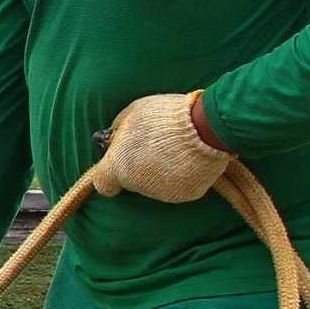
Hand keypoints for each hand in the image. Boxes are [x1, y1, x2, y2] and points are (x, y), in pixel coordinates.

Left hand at [94, 92, 228, 202]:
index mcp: (118, 167)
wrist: (206, 126)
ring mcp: (164, 192)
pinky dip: (183, 174)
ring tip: (176, 148)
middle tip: (154, 146)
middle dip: (138, 167)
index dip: (108, 174)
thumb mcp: (130, 114)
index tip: (116, 165)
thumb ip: (119, 131)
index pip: (102, 184)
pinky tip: (190, 157)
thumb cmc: (165, 116)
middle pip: (133, 181)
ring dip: (161, 170)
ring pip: (157, 184)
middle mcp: (138, 185)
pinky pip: (180, 184)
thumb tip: (114, 140)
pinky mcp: (188, 194)